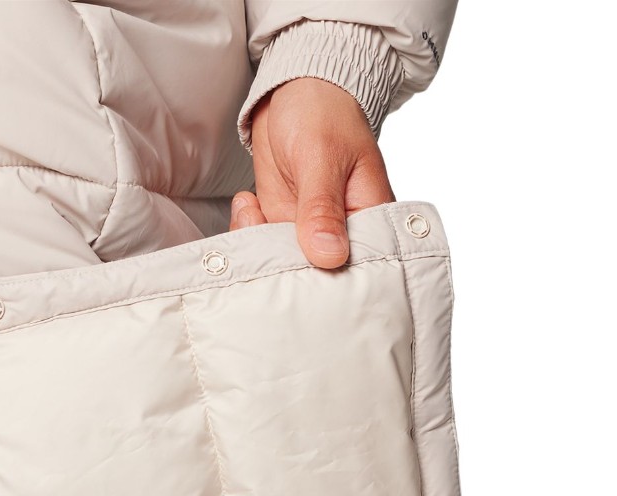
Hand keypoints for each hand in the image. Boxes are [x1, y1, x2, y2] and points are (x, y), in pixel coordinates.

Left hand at [233, 76, 393, 269]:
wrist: (295, 92)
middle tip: (263, 242)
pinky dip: (247, 233)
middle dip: (286, 268)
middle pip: (318, 276)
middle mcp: (342, 234)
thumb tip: (329, 256)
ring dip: (259, 246)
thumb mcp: (322, 157)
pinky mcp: (282, 227)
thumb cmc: (323, 112)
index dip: (330, 281)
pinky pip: (262, 246)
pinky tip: (246, 205)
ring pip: (283, 264)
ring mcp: (309, 233)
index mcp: (370, 219)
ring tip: (251, 211)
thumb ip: (323, 208)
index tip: (300, 271)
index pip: (358, 268)